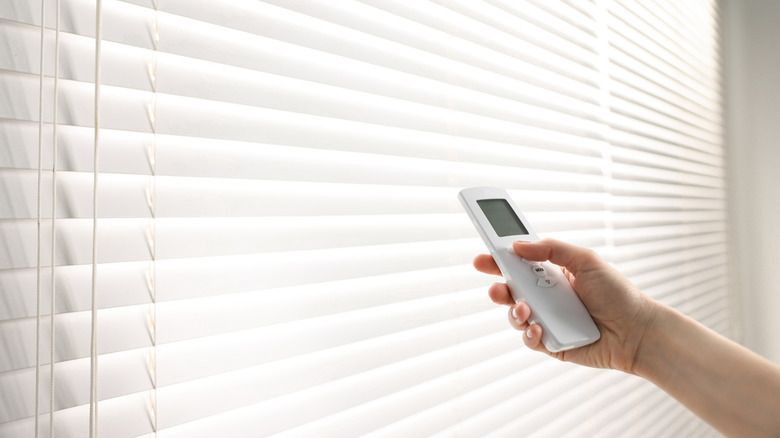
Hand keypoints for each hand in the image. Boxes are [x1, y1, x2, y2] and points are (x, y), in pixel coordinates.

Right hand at [473, 238, 658, 372]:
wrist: (637, 331)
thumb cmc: (617, 293)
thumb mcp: (585, 260)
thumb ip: (551, 249)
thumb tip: (517, 246)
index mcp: (552, 275)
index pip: (518, 264)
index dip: (498, 260)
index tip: (483, 256)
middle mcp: (546, 297)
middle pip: (510, 290)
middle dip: (497, 288)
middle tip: (495, 287)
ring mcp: (547, 320)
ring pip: (515, 316)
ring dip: (514, 312)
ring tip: (526, 310)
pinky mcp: (551, 343)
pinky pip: (529, 339)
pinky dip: (529, 334)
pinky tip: (539, 328)